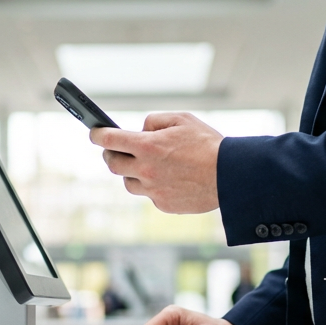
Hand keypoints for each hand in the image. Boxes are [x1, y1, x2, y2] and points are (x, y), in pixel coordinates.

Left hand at [91, 113, 223, 213]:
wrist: (231, 176)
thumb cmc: (208, 144)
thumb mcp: (182, 119)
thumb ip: (154, 121)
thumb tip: (139, 130)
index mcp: (147, 146)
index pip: (109, 140)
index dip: (97, 135)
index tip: (94, 133)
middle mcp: (145, 170)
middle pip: (113, 164)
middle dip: (110, 154)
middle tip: (114, 150)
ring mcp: (153, 190)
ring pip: (129, 182)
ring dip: (131, 172)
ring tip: (144, 165)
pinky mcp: (163, 204)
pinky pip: (149, 195)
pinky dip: (153, 186)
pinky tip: (167, 179)